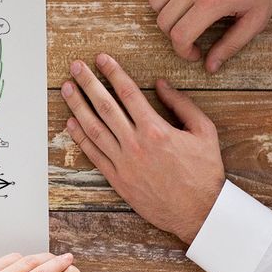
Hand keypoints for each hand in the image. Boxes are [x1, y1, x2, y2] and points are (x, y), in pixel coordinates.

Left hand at [60, 53, 224, 244]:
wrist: (199, 212)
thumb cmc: (204, 172)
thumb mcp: (204, 132)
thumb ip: (182, 105)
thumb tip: (161, 84)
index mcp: (156, 130)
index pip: (128, 93)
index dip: (113, 73)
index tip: (102, 59)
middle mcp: (135, 144)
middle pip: (105, 107)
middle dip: (88, 83)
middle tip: (75, 67)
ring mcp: (123, 163)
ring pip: (94, 129)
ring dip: (77, 106)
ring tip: (66, 89)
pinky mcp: (117, 179)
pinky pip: (93, 154)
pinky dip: (80, 138)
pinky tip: (70, 123)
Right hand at [150, 0, 271, 70]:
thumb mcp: (256, 19)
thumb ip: (231, 45)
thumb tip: (210, 66)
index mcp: (214, 0)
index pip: (180, 35)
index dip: (182, 51)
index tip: (194, 53)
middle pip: (164, 20)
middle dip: (174, 35)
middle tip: (190, 36)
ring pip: (156, 0)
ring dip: (166, 14)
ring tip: (185, 16)